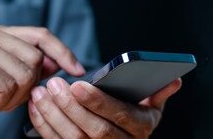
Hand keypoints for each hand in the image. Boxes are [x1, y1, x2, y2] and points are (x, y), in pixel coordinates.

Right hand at [0, 22, 84, 122]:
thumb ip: (25, 69)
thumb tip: (57, 66)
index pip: (40, 36)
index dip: (62, 51)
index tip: (78, 68)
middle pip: (36, 59)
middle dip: (27, 87)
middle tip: (0, 97)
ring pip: (26, 74)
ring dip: (10, 97)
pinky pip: (7, 86)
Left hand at [29, 77, 181, 138]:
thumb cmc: (136, 115)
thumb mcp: (151, 106)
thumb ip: (159, 93)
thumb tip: (175, 80)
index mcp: (140, 128)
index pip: (118, 116)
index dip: (98, 101)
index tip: (78, 85)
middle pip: (91, 129)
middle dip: (70, 107)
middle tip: (54, 85)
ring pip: (71, 138)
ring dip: (53, 114)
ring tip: (41, 92)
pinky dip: (44, 125)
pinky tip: (37, 107)